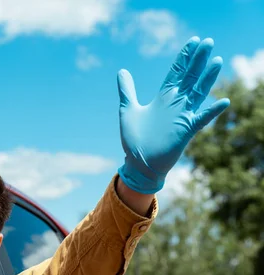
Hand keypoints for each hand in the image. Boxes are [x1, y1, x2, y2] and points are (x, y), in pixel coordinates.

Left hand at [117, 36, 229, 193]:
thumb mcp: (128, 110)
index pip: (176, 72)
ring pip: (198, 94)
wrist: (138, 163)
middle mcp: (175, 104)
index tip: (193, 41)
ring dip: (207, 79)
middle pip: (190, 78)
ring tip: (216, 62)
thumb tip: (122, 70)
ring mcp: (182, 116)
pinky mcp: (185, 131)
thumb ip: (127, 90)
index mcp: (163, 98)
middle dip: (197, 61)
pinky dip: (212, 111)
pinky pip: (201, 120)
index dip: (184, 57)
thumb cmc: (134, 138)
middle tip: (208, 42)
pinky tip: (223, 101)